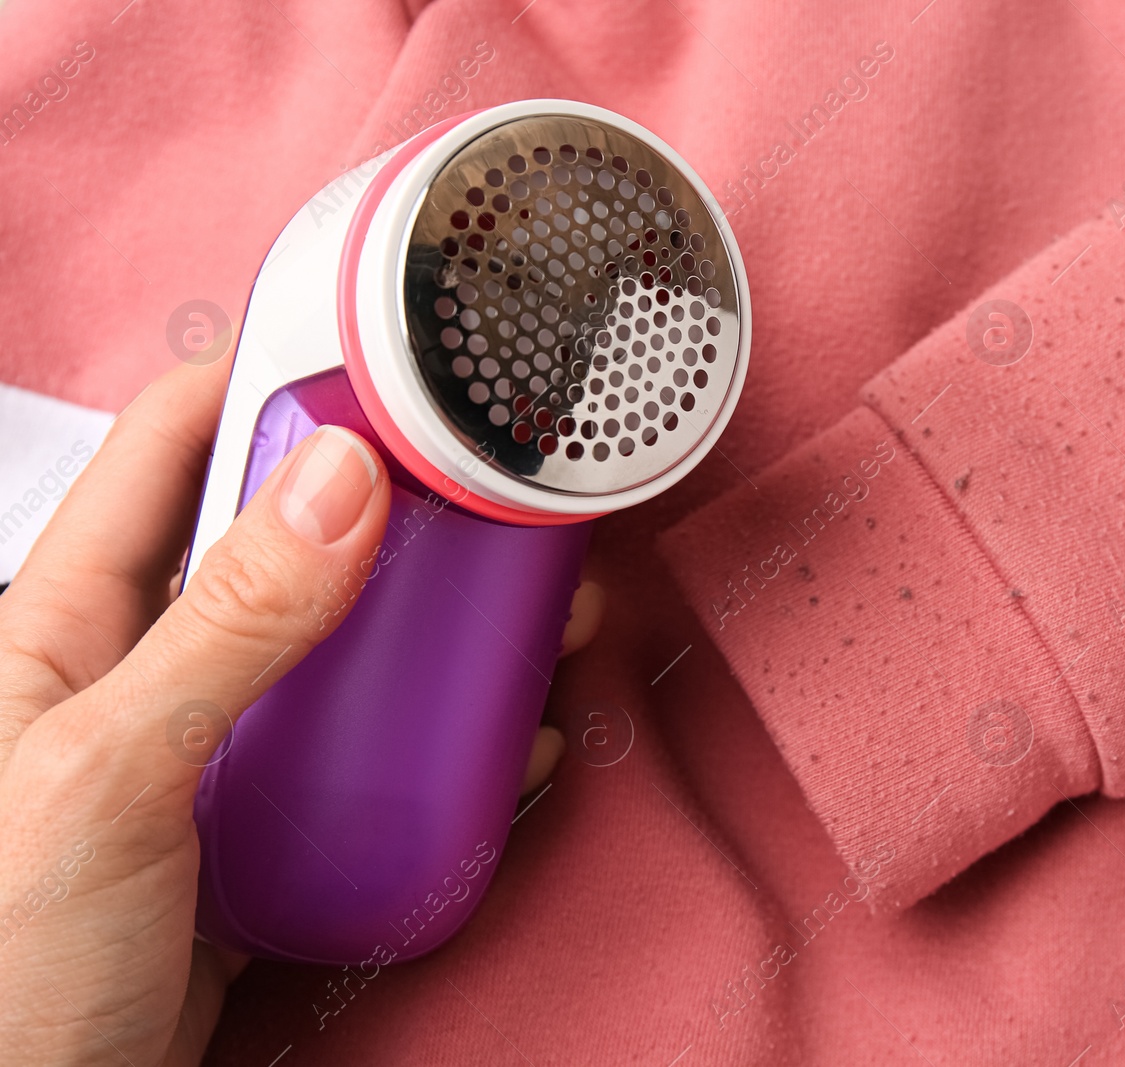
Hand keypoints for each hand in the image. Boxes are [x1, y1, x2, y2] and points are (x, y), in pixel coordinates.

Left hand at [0, 362, 600, 1064]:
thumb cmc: (4, 968)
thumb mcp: (108, 777)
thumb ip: (224, 632)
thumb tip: (339, 482)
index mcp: (68, 626)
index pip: (168, 449)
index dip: (264, 376)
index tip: (375, 345)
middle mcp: (150, 674)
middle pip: (288, 545)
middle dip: (398, 509)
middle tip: (496, 490)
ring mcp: (217, 757)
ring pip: (349, 654)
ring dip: (443, 626)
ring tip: (535, 610)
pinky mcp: (270, 837)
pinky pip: (374, 761)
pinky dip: (449, 742)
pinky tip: (510, 736)